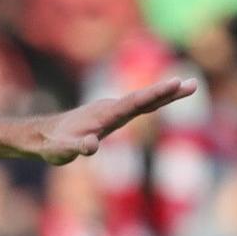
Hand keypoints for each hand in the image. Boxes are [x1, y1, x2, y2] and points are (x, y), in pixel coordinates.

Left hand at [34, 77, 196, 164]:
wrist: (43, 135)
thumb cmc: (52, 145)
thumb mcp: (61, 151)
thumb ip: (75, 148)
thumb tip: (92, 145)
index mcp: (103, 115)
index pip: (133, 103)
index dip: (154, 94)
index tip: (174, 84)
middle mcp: (110, 108)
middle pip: (143, 99)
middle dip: (167, 92)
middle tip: (193, 84)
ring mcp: (112, 111)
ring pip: (142, 100)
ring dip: (165, 94)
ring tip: (190, 86)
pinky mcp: (112, 115)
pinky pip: (137, 106)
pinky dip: (155, 100)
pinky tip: (168, 95)